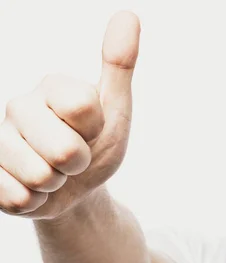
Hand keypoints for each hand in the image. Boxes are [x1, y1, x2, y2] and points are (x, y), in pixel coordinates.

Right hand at [0, 11, 139, 219]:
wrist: (78, 189)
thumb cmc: (98, 144)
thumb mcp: (116, 109)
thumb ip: (119, 65)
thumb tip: (129, 16)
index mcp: (52, 87)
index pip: (82, 107)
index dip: (95, 129)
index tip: (91, 129)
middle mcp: (18, 107)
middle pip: (64, 150)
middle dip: (79, 163)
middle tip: (74, 157)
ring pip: (40, 176)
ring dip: (57, 184)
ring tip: (54, 172)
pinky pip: (18, 198)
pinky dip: (36, 202)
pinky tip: (34, 189)